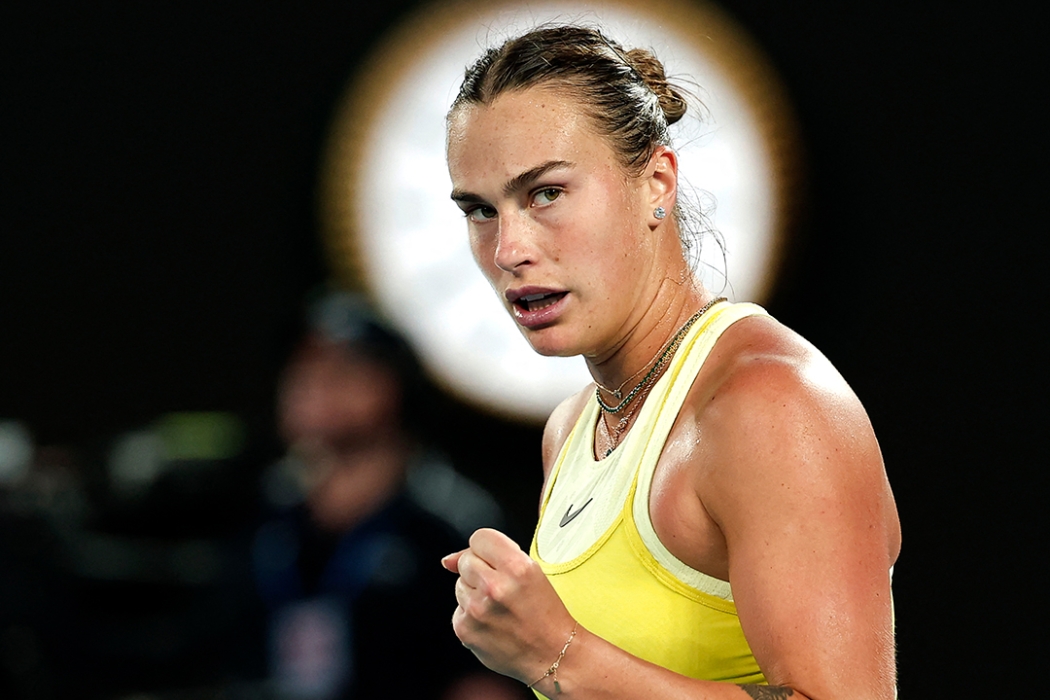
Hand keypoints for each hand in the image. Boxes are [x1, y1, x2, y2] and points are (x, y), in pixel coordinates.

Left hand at [442, 528, 575, 682]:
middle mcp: (495, 587)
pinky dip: (471, 614)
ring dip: (474, 592)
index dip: (487, 548)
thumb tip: (448, 560)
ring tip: (499, 607)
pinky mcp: (465, 629)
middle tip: (502, 589)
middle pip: (466, 560)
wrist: (553, 654)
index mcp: (517, 568)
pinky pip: (458, 609)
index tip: (494, 559)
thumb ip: (491, 556)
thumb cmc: (544, 613)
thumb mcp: (531, 572)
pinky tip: (492, 622)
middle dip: (480, 571)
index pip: (480, 538)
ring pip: (459, 584)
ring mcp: (477, 610)